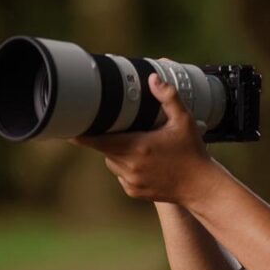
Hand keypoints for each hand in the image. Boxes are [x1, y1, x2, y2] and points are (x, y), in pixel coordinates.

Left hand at [71, 73, 212, 204]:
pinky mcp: (133, 191)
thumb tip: (153, 78)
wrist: (201, 186)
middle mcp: (129, 166)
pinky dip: (128, 167)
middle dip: (109, 137)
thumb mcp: (184, 121)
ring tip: (141, 146)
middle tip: (122, 128)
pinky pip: (122, 175)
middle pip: (105, 148)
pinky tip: (147, 163)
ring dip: (118, 152)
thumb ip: (168, 97)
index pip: (97, 140)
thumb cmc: (193, 152)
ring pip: (112, 162)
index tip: (68, 126)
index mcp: (137, 147)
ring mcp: (130, 181)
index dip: (80, 134)